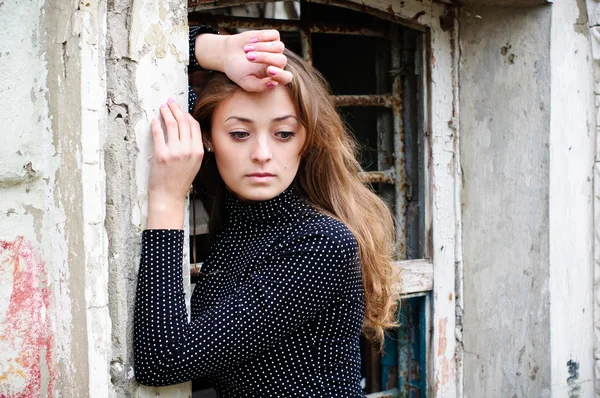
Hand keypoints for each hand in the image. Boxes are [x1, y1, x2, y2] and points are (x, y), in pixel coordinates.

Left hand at [147, 99, 203, 228]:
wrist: (169, 196)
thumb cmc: (179, 180)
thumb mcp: (194, 164)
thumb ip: (193, 147)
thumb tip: (187, 130)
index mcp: (198, 151)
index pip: (194, 126)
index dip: (186, 115)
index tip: (180, 109)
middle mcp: (188, 150)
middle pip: (183, 122)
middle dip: (176, 109)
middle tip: (170, 102)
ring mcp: (175, 152)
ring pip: (171, 124)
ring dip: (166, 113)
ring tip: (162, 108)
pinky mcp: (161, 154)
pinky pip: (158, 133)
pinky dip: (156, 124)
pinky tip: (154, 120)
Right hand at [195, 30, 292, 90]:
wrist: (227, 54)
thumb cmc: (238, 71)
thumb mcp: (246, 82)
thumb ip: (260, 86)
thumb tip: (274, 83)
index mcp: (274, 77)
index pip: (286, 77)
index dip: (281, 75)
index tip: (269, 70)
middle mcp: (278, 63)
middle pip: (282, 60)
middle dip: (265, 58)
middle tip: (248, 57)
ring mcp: (276, 50)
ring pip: (279, 47)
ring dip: (261, 47)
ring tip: (246, 49)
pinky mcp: (272, 37)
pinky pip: (274, 35)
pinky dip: (262, 37)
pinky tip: (250, 41)